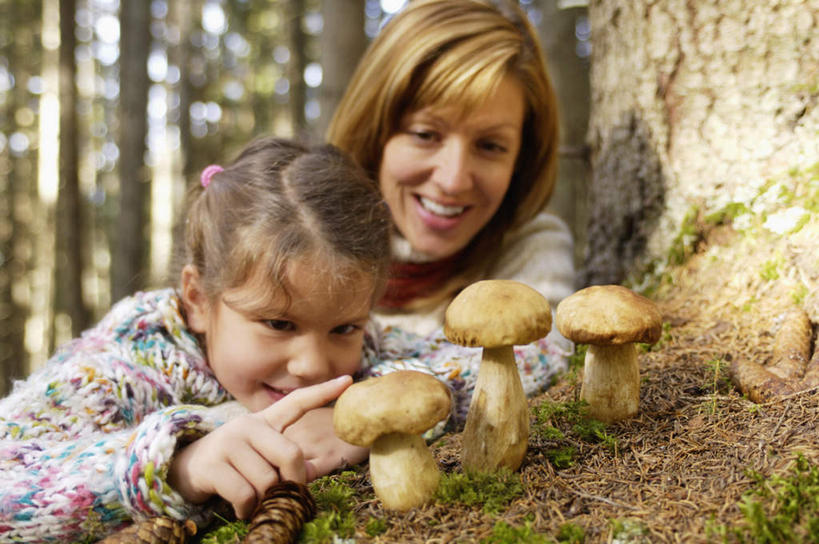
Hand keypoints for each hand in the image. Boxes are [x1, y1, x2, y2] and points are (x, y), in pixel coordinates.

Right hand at [168, 375, 351, 518]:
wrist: (182, 470)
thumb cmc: (231, 465)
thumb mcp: (258, 456)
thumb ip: (283, 460)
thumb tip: (310, 473)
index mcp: (263, 421)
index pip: (296, 402)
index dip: (322, 392)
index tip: (348, 380)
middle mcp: (247, 426)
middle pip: (290, 455)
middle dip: (293, 480)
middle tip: (284, 492)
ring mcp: (228, 443)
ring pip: (267, 480)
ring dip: (265, 500)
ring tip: (255, 500)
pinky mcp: (213, 465)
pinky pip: (245, 494)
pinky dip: (247, 509)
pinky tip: (241, 508)